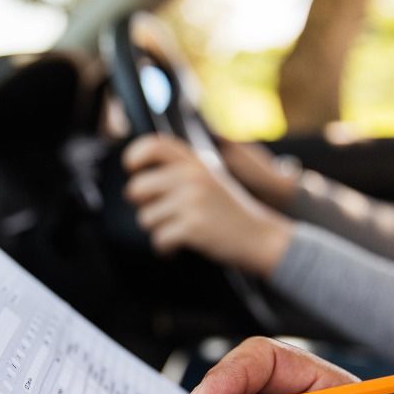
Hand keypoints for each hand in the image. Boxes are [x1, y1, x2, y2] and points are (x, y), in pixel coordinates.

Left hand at [122, 134, 292, 275]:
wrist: (261, 237)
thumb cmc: (230, 212)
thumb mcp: (210, 179)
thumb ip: (181, 171)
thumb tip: (139, 178)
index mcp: (196, 162)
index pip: (154, 145)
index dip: (134, 156)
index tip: (133, 170)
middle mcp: (192, 177)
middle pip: (137, 188)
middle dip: (144, 206)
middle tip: (162, 215)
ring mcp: (192, 201)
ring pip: (145, 218)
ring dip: (158, 230)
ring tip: (180, 230)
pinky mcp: (192, 226)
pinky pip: (158, 239)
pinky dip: (166, 248)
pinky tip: (181, 245)